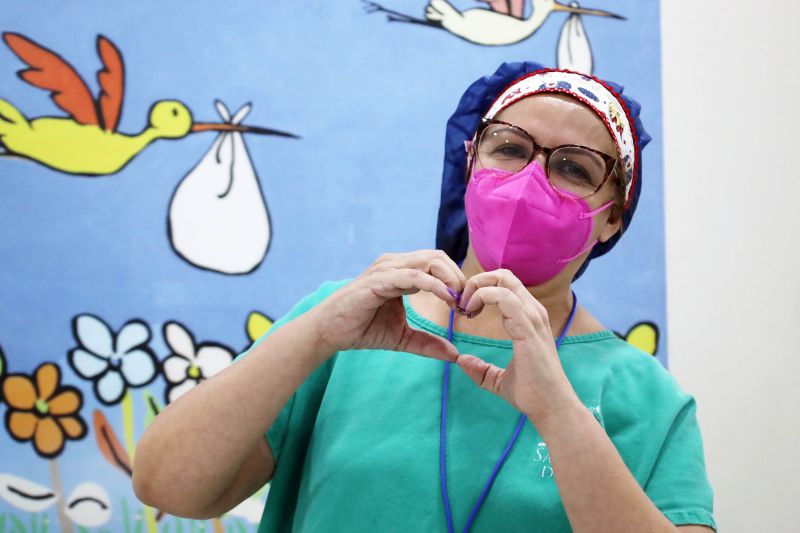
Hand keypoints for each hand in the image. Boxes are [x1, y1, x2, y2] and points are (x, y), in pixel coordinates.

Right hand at [309, 250, 465, 361]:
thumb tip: (454, 354)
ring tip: (458, 302)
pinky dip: (433, 285)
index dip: (456, 281)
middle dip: (457, 278)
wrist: (331, 332)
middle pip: (438, 257)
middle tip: (467, 303)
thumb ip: (427, 343)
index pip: (438, 264)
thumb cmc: (362, 328)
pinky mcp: (379, 279)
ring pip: (428, 261)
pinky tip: (445, 297)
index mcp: (402, 271)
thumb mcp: (403, 337)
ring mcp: (387, 269)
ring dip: (449, 279)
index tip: (466, 306)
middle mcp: (396, 264)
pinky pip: (413, 276)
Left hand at [453, 269, 579, 424]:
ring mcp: (532, 318)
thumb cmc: (531, 394)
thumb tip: (462, 361)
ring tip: (464, 309)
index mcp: (527, 319)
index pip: (504, 285)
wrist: (550, 409)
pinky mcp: (528, 328)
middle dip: (476, 282)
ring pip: (503, 280)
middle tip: (461, 304)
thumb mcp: (498, 380)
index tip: (464, 310)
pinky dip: (482, 297)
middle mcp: (532, 312)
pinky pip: (504, 298)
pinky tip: (471, 313)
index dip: (480, 289)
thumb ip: (481, 369)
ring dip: (477, 288)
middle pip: (503, 276)